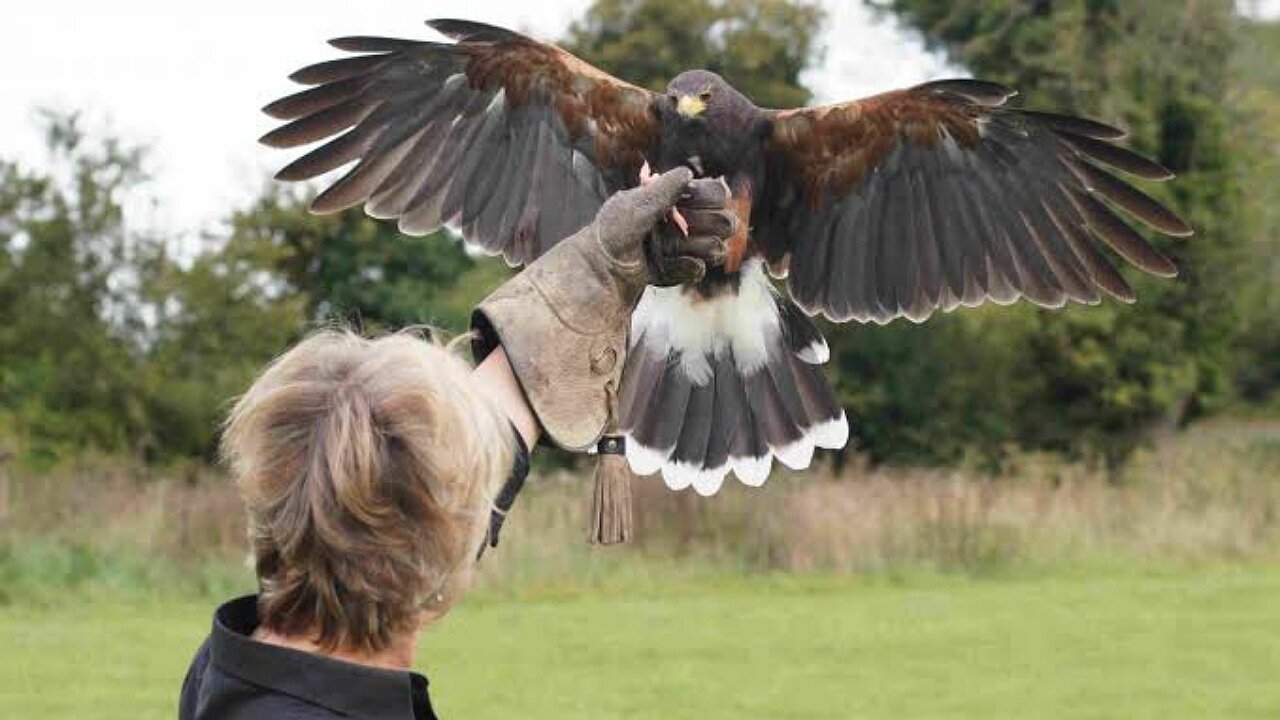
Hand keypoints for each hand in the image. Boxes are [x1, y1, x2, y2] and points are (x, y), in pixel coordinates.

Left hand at [593, 166, 733, 285]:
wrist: (602, 268)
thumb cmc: (613, 231)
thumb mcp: (634, 204)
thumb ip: (662, 190)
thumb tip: (687, 172)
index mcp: (679, 198)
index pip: (718, 193)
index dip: (711, 198)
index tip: (689, 202)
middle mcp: (690, 220)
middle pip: (726, 222)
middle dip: (706, 225)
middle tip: (678, 226)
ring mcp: (688, 246)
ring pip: (717, 248)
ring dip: (691, 247)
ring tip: (665, 247)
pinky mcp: (684, 269)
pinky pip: (699, 269)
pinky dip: (681, 267)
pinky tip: (661, 264)